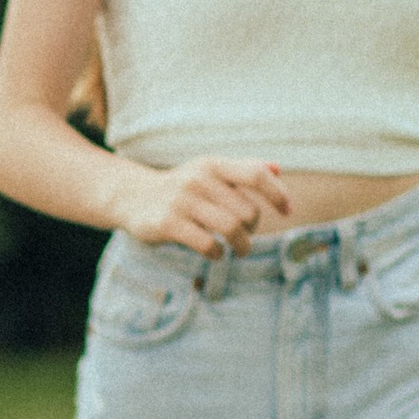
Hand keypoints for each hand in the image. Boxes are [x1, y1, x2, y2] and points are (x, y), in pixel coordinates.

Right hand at [126, 155, 292, 256]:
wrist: (131, 197)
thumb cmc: (180, 187)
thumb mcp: (208, 172)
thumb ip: (242, 170)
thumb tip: (277, 169)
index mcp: (212, 165)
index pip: (256, 174)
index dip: (277, 194)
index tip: (287, 212)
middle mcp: (198, 179)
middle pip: (248, 211)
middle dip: (253, 229)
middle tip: (246, 235)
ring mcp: (182, 201)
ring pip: (231, 229)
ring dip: (242, 245)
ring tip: (240, 250)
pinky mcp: (167, 223)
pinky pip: (208, 244)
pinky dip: (218, 253)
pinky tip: (216, 253)